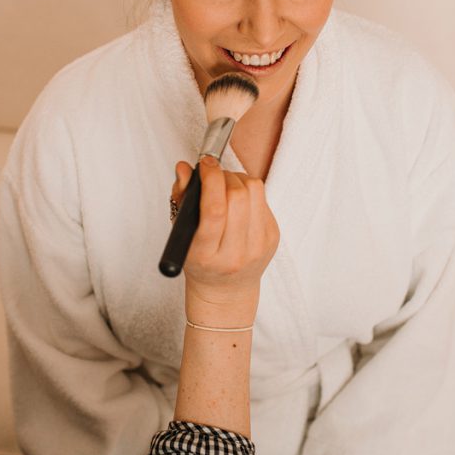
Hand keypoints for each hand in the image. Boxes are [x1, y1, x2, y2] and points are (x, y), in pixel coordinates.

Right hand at [170, 157, 279, 325]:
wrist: (226, 291)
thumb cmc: (200, 260)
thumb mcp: (182, 234)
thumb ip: (181, 198)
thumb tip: (186, 169)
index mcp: (206, 255)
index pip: (215, 211)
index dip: (210, 180)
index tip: (204, 164)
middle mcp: (235, 254)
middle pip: (238, 197)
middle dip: (223, 176)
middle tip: (213, 175)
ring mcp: (258, 247)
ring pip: (254, 191)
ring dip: (238, 178)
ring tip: (225, 185)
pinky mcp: (273, 237)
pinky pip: (263, 198)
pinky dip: (249, 191)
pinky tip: (238, 200)